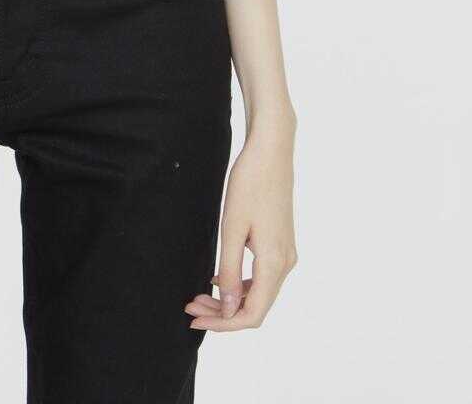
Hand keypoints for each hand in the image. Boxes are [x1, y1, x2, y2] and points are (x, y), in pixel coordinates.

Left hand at [184, 124, 296, 330]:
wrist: (271, 152)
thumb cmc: (250, 183)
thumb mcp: (232, 227)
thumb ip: (230, 269)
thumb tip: (228, 308)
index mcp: (275, 263)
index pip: (252, 314)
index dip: (223, 324)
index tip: (196, 319)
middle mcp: (286, 263)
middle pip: (255, 306)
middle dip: (222, 312)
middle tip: (190, 307)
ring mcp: (286, 253)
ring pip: (259, 292)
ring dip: (230, 298)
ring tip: (199, 294)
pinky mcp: (281, 243)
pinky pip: (261, 275)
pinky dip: (240, 282)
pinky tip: (217, 276)